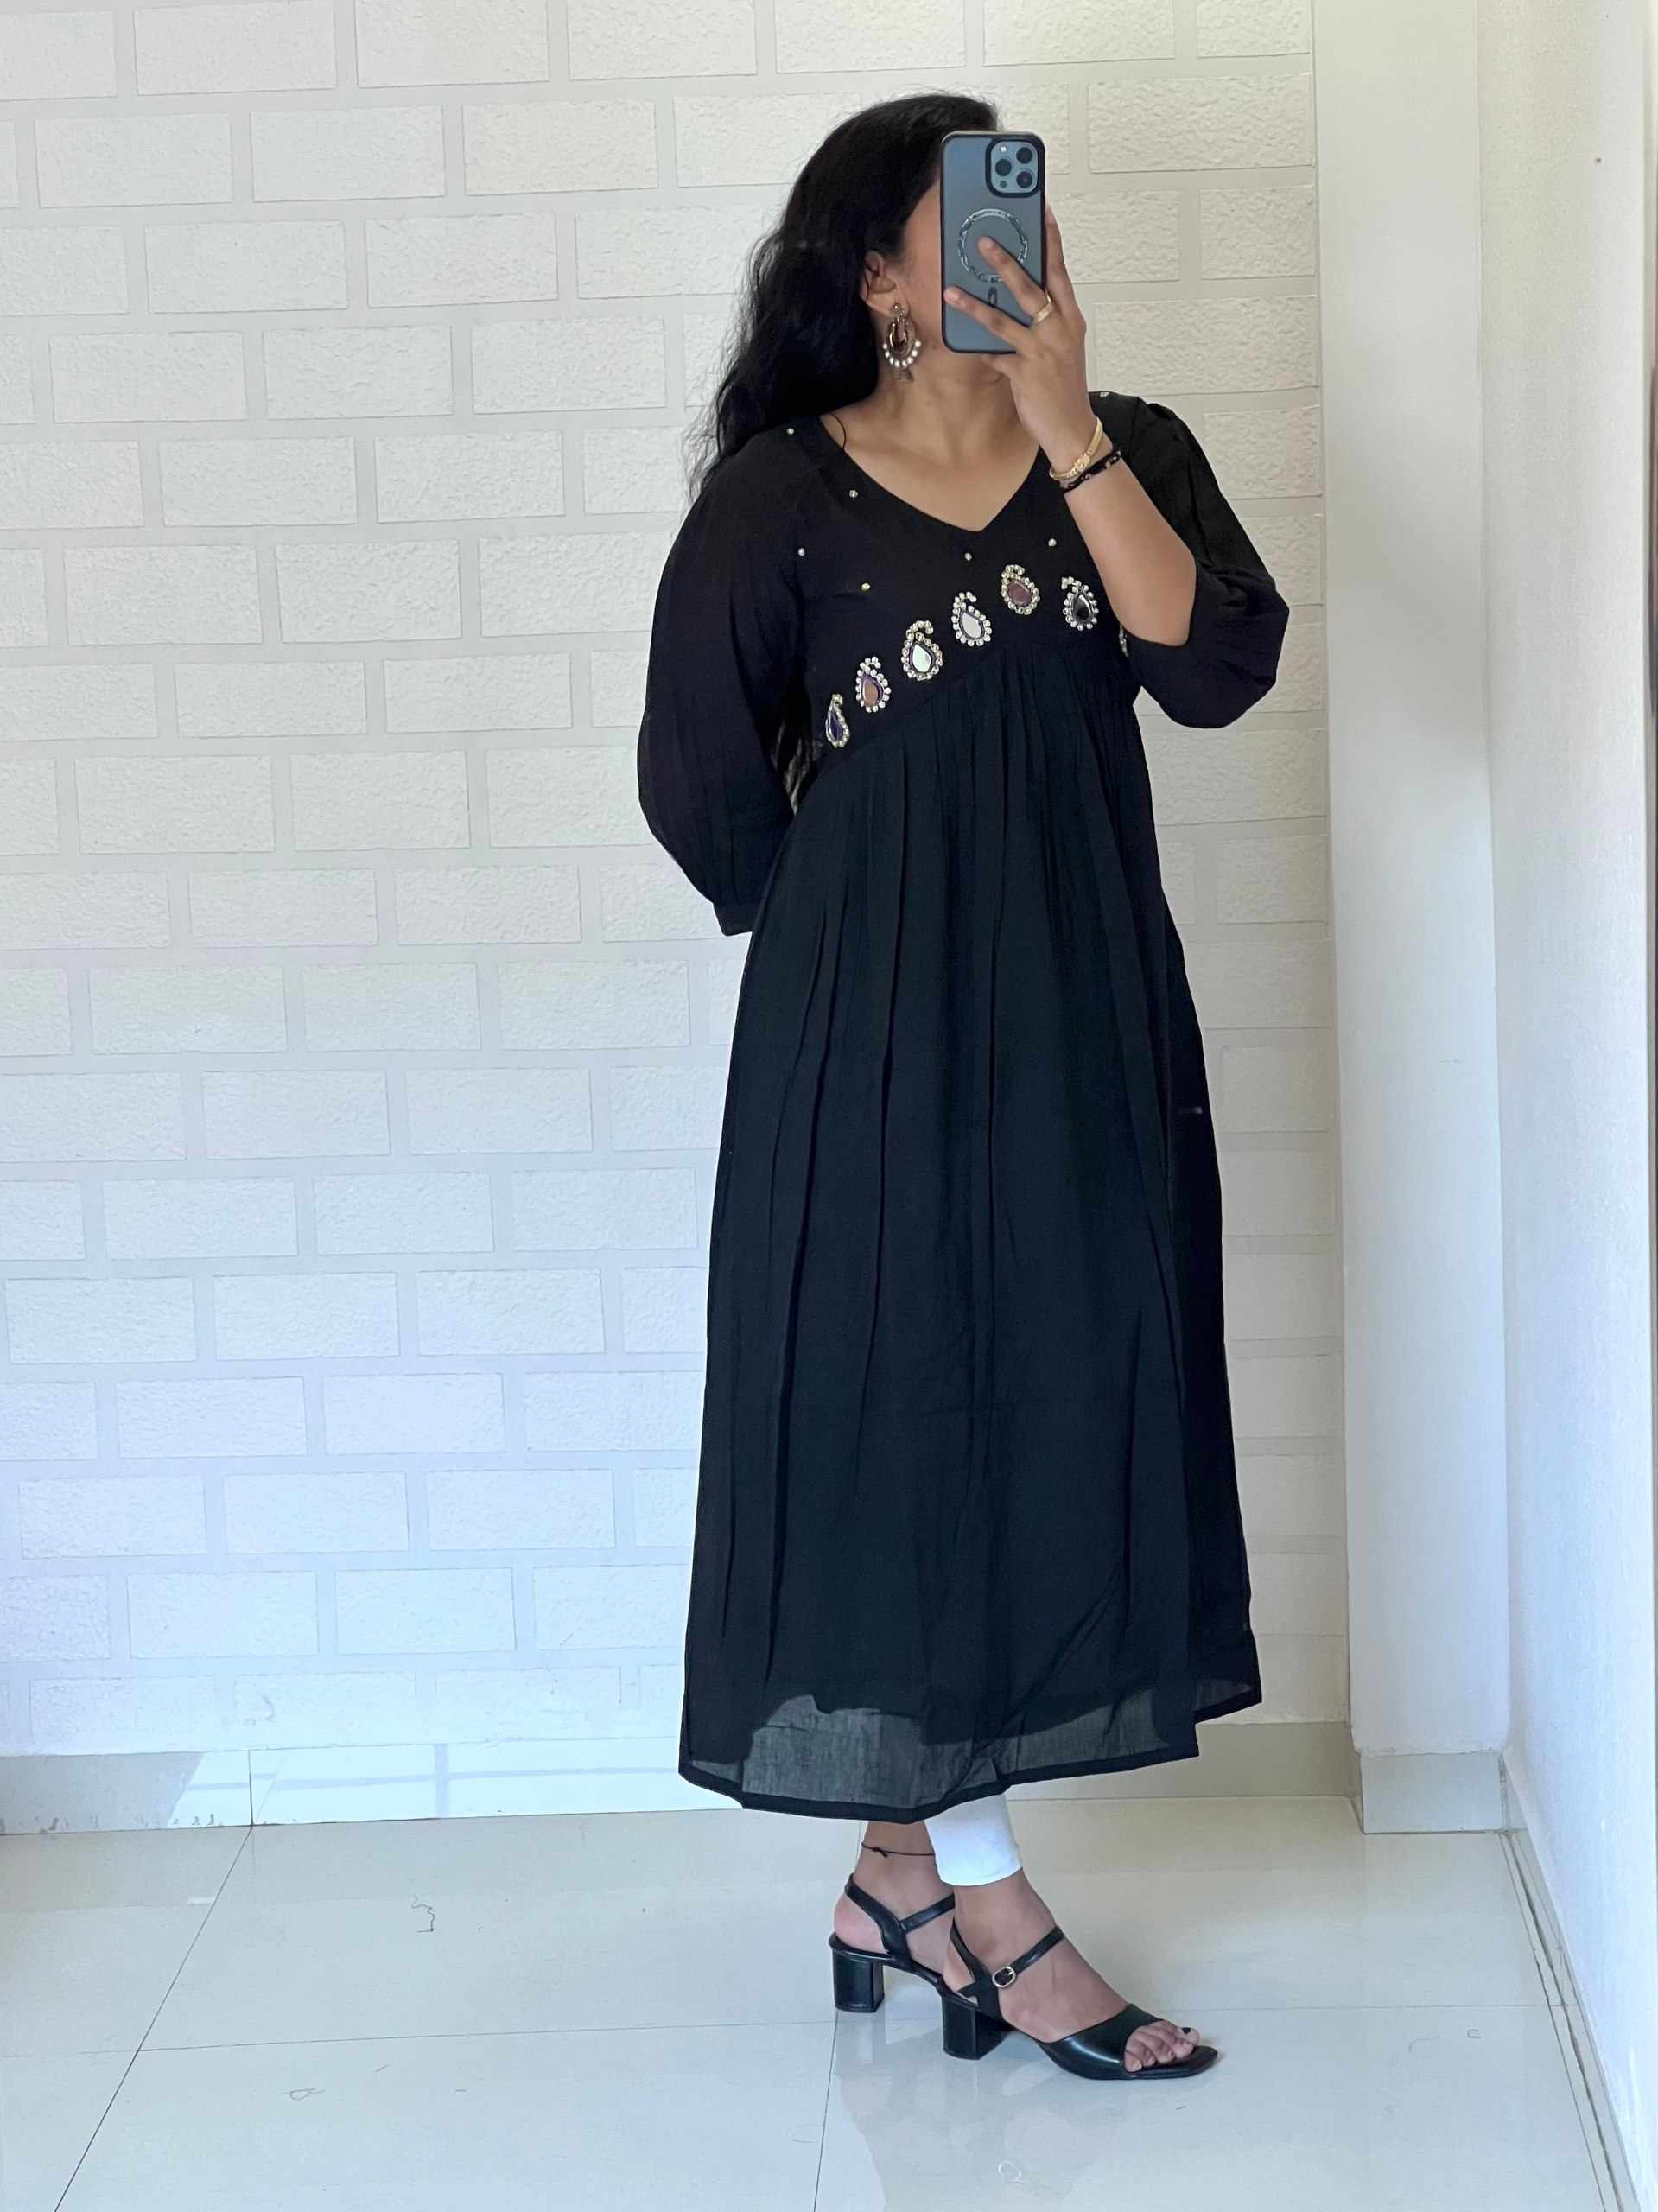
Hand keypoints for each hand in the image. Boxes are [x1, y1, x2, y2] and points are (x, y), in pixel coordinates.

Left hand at [943, 204, 1097, 466]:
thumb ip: (1044, 318)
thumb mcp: (1062, 344)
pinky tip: (960, 341)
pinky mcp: (1025, 375)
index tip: (1039, 209)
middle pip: (1031, 288)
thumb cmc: (1063, 384)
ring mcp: (1042, 352)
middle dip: (1006, 262)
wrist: (1072, 428)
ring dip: (975, 304)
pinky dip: (978, 349)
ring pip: (1005, 321)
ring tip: (952, 289)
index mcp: (1070, 317)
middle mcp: (1059, 329)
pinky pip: (995, 356)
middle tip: (982, 240)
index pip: (1059, 270)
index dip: (1049, 239)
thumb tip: (1016, 293)